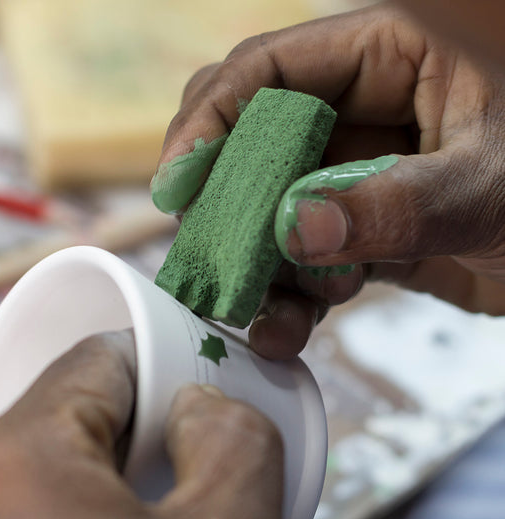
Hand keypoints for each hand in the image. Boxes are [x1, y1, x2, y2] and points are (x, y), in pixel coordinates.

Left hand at [0, 332, 284, 518]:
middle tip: (196, 466)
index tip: (199, 388)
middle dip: (140, 433)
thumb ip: (231, 430)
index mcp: (12, 463)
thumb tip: (197, 405)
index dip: (161, 366)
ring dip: (113, 485)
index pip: (98, 364)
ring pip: (51, 478)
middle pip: (71, 421)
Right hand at [151, 3, 504, 358]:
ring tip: (254, 315)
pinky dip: (291, 299)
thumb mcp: (491, 184)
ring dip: (256, 269)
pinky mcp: (364, 237)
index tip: (176, 181)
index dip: (210, 119)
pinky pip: (308, 264)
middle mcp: (362, 115)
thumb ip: (394, 202)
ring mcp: (357, 180)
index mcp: (391, 57)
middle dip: (225, 204)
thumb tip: (294, 228)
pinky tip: (285, 331)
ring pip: (274, 216)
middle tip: (205, 254)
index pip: (268, 69)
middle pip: (255, 146)